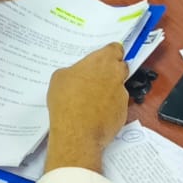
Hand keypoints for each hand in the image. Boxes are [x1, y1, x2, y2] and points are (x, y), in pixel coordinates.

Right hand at [45, 44, 129, 172]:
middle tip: (95, 78)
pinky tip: (94, 114)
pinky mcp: (123, 113)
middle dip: (111, 70)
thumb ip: (74, 70)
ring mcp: (122, 95)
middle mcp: (116, 75)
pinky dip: (109, 108)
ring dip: (109, 91)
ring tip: (91, 100)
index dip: (110, 52)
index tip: (103, 57)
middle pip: (120, 66)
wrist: (76, 133)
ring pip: (118, 87)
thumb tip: (77, 75)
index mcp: (103, 61)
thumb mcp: (59, 77)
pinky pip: (117, 106)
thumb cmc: (66, 101)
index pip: (116, 48)